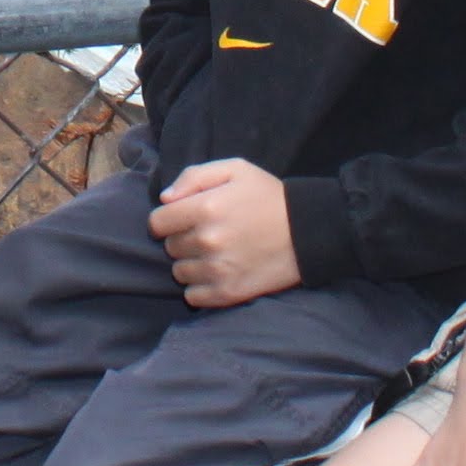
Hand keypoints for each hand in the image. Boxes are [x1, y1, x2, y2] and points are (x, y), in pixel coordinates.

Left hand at [149, 158, 301, 307]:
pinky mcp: (228, 293)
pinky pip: (193, 296)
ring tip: (216, 253)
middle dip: (183, 239)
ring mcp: (217, 270)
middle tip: (209, 233)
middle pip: (169, 247)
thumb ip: (194, 176)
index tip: (183, 218)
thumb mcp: (235, 169)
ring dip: (191, 264)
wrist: (308, 232)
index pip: (156, 223)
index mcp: (205, 208)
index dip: (167, 219)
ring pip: (179, 272)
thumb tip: (164, 199)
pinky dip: (200, 287)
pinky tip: (218, 273)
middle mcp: (207, 241)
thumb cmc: (268, 196)